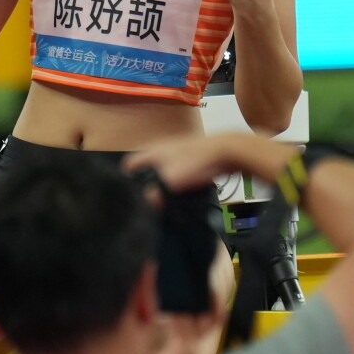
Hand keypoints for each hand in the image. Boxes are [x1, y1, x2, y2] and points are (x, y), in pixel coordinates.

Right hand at [125, 135, 257, 193]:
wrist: (227, 151)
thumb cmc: (197, 161)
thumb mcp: (172, 180)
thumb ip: (156, 193)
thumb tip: (148, 202)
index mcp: (152, 151)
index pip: (129, 165)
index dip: (126, 180)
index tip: (128, 196)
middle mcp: (161, 150)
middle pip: (145, 169)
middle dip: (145, 185)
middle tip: (147, 203)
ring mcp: (176, 153)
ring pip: (161, 172)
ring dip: (162, 185)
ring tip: (164, 202)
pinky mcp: (190, 158)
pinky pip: (176, 173)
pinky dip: (177, 183)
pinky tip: (182, 195)